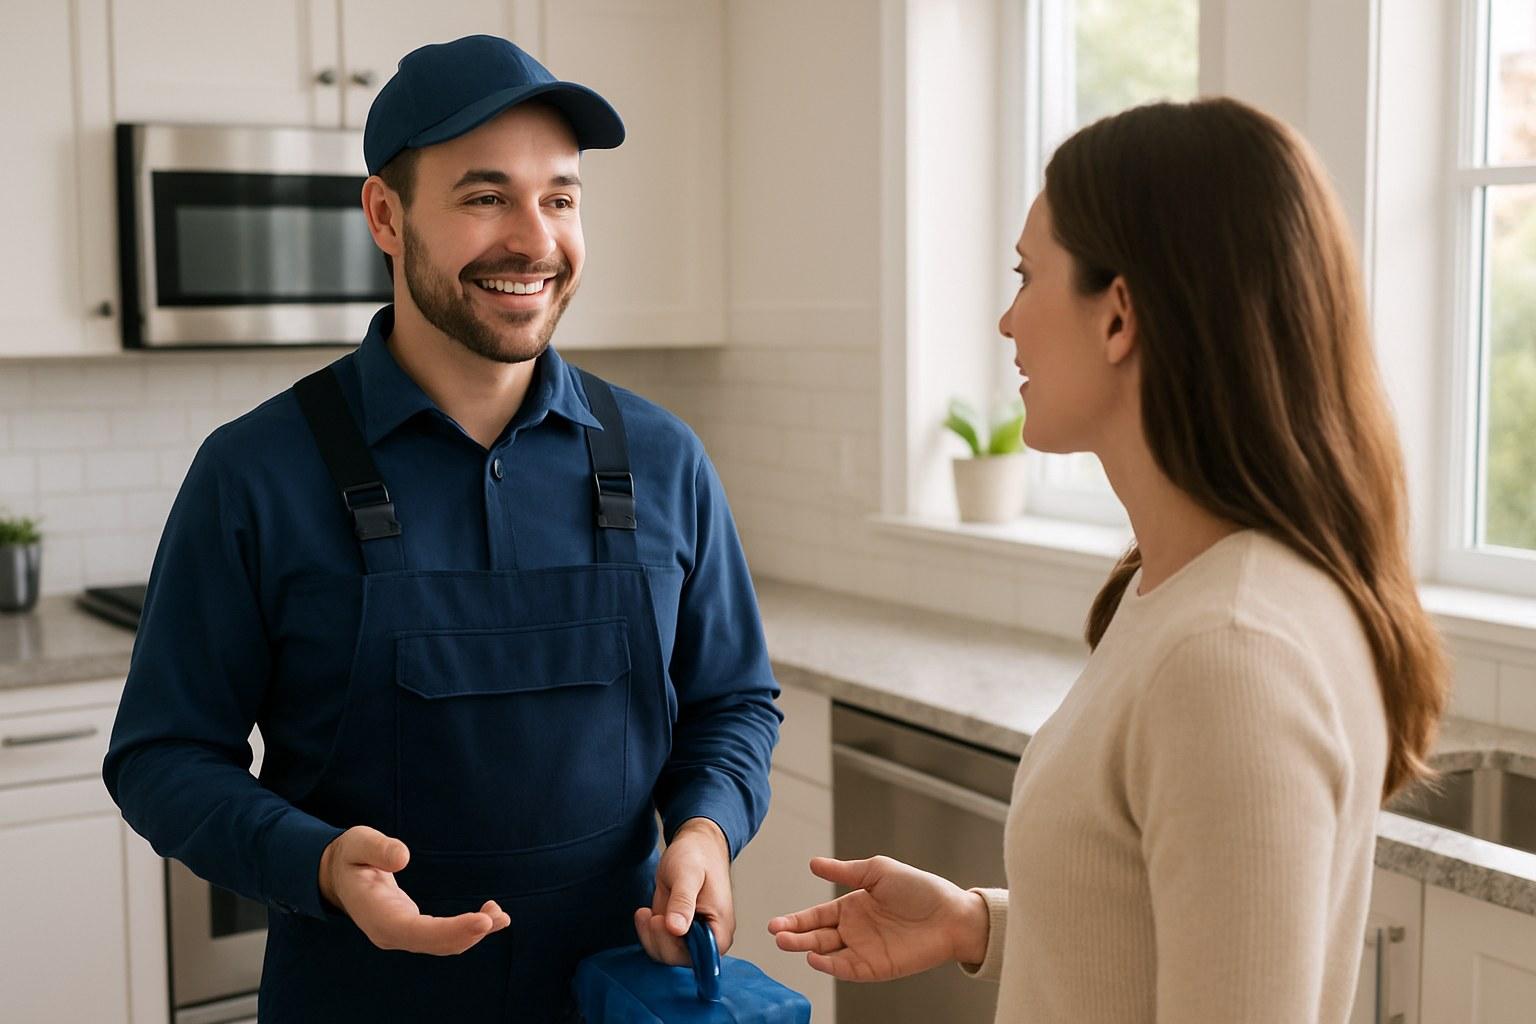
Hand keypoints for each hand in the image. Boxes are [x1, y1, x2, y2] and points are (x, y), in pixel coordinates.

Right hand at [318, 825, 509, 954]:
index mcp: (375, 914)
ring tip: (501, 916)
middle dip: (467, 933)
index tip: (482, 922)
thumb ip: (378, 849)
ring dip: (473, 933)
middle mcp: (389, 933)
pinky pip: (443, 937)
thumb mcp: (357, 843)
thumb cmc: (351, 856)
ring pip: (442, 944)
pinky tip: (492, 917)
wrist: (340, 876)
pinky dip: (468, 930)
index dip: (449, 930)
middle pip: (433, 943)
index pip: (414, 930)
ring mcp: (402, 935)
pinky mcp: (414, 930)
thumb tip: (403, 857)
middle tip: (498, 917)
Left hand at [634, 817, 733, 965]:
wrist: (693, 845)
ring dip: (650, 936)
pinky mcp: (676, 931)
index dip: (677, 946)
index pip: (701, 958)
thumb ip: (683, 902)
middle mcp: (708, 938)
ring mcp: (691, 935)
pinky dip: (647, 932)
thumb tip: (677, 929)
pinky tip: (645, 913)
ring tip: (646, 912)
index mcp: (720, 930)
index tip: (664, 922)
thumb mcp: (688, 874)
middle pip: (679, 958)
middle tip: (654, 915)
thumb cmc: (698, 856)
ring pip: (665, 953)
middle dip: (660, 939)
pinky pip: (658, 943)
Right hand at [767, 855, 989, 981]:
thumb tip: (814, 864)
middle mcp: (854, 930)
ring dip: (806, 950)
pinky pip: (847, 969)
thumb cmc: (920, 889)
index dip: (796, 920)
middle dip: (794, 936)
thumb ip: (845, 871)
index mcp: (852, 906)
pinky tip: (815, 958)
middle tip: (776, 934)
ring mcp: (864, 950)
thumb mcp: (878, 871)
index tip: (774, 924)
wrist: (951, 914)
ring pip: (827, 953)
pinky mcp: (876, 967)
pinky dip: (829, 966)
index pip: (816, 916)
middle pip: (816, 936)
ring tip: (787, 943)